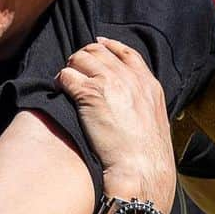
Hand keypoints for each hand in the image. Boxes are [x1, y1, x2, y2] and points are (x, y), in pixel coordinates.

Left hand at [56, 38, 174, 211]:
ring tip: (65, 83)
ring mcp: (109, 83)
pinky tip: (58, 91)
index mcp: (148, 84)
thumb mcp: (156, 120)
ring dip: (70, 68)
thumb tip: (130, 101)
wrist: (141, 170)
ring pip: (80, 58)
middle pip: (98, 52)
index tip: (97, 44)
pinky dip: (59, 81)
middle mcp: (129, 78)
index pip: (126, 52)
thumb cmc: (147, 156)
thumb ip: (143, 102)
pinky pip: (66, 75)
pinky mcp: (89, 94)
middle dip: (83, 58)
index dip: (108, 46)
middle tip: (75, 71)